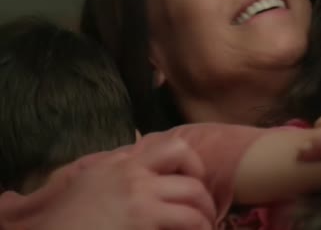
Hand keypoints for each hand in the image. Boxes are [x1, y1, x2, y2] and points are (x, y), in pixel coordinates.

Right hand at [3, 137, 215, 229]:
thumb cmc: (64, 216)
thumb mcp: (91, 180)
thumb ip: (117, 169)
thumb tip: (136, 162)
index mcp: (122, 163)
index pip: (173, 148)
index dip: (192, 165)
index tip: (195, 181)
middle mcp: (135, 175)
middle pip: (190, 170)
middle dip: (206, 196)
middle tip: (207, 212)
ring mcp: (140, 198)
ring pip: (194, 200)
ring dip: (205, 218)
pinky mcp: (142, 221)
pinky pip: (185, 223)